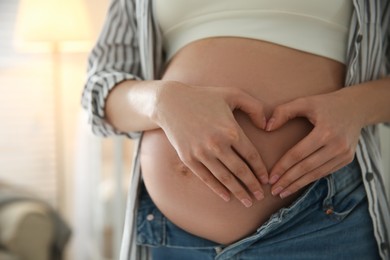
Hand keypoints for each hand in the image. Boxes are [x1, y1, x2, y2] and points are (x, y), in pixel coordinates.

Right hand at [154, 81, 268, 206]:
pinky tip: (226, 197)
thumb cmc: (204, 97)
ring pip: (225, 178)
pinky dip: (217, 189)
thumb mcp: (232, 94)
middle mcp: (218, 144)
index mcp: (231, 130)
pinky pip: (206, 178)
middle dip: (253, 186)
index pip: (251, 156)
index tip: (266, 180)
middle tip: (260, 197)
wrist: (170, 102)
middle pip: (240, 171)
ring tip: (247, 201)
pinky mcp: (188, 158)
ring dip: (238, 192)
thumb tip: (266, 126)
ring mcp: (201, 153)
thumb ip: (254, 107)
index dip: (260, 170)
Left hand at [266, 90, 363, 198]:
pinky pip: (325, 172)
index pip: (298, 154)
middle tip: (274, 191)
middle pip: (307, 168)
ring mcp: (344, 154)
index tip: (270, 178)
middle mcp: (337, 145)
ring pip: (316, 174)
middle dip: (288, 181)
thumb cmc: (325, 104)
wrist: (357, 107)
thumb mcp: (304, 102)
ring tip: (282, 192)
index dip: (283, 167)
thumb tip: (266, 128)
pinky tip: (297, 184)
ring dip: (298, 184)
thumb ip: (283, 111)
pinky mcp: (347, 159)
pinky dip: (310, 180)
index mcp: (325, 132)